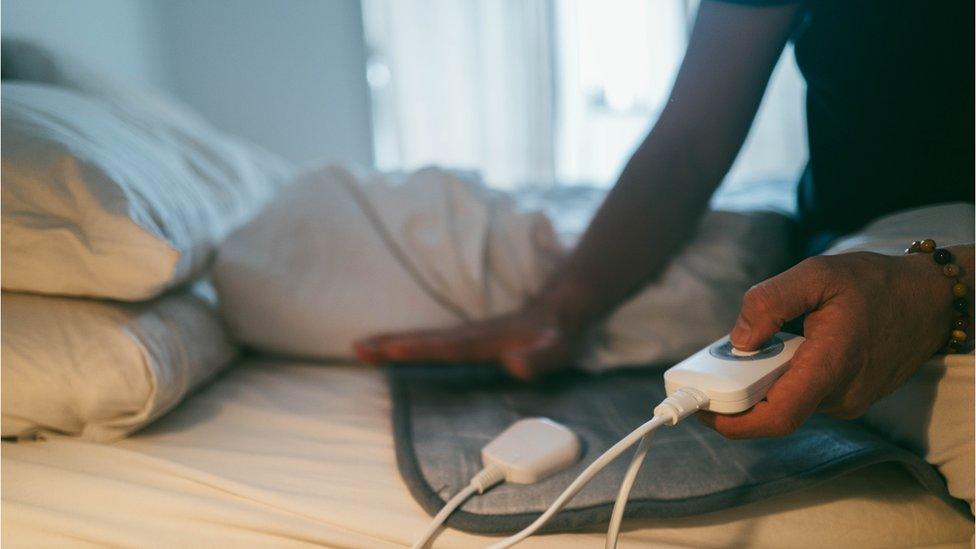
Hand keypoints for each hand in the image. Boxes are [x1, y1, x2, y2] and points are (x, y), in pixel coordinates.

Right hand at [353, 302, 581, 380]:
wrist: (564, 309)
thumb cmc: (560, 334)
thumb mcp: (558, 349)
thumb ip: (540, 357)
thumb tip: (516, 364)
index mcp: (486, 340)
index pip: (446, 346)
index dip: (418, 348)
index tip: (388, 349)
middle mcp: (471, 335)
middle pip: (424, 339)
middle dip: (389, 343)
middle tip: (356, 348)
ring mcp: (468, 335)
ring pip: (424, 338)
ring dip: (391, 341)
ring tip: (361, 347)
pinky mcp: (468, 339)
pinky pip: (431, 341)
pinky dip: (406, 343)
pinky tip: (391, 349)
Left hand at [699, 251, 959, 437]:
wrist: (929, 300)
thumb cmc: (875, 283)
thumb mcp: (817, 274)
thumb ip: (771, 301)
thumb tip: (739, 339)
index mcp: (832, 365)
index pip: (777, 416)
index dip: (733, 422)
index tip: (703, 410)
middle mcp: (840, 393)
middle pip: (773, 409)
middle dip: (738, 390)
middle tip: (716, 361)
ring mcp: (846, 401)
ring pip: (787, 401)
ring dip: (761, 381)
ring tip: (755, 345)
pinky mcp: (847, 397)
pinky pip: (803, 395)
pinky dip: (782, 378)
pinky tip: (782, 348)